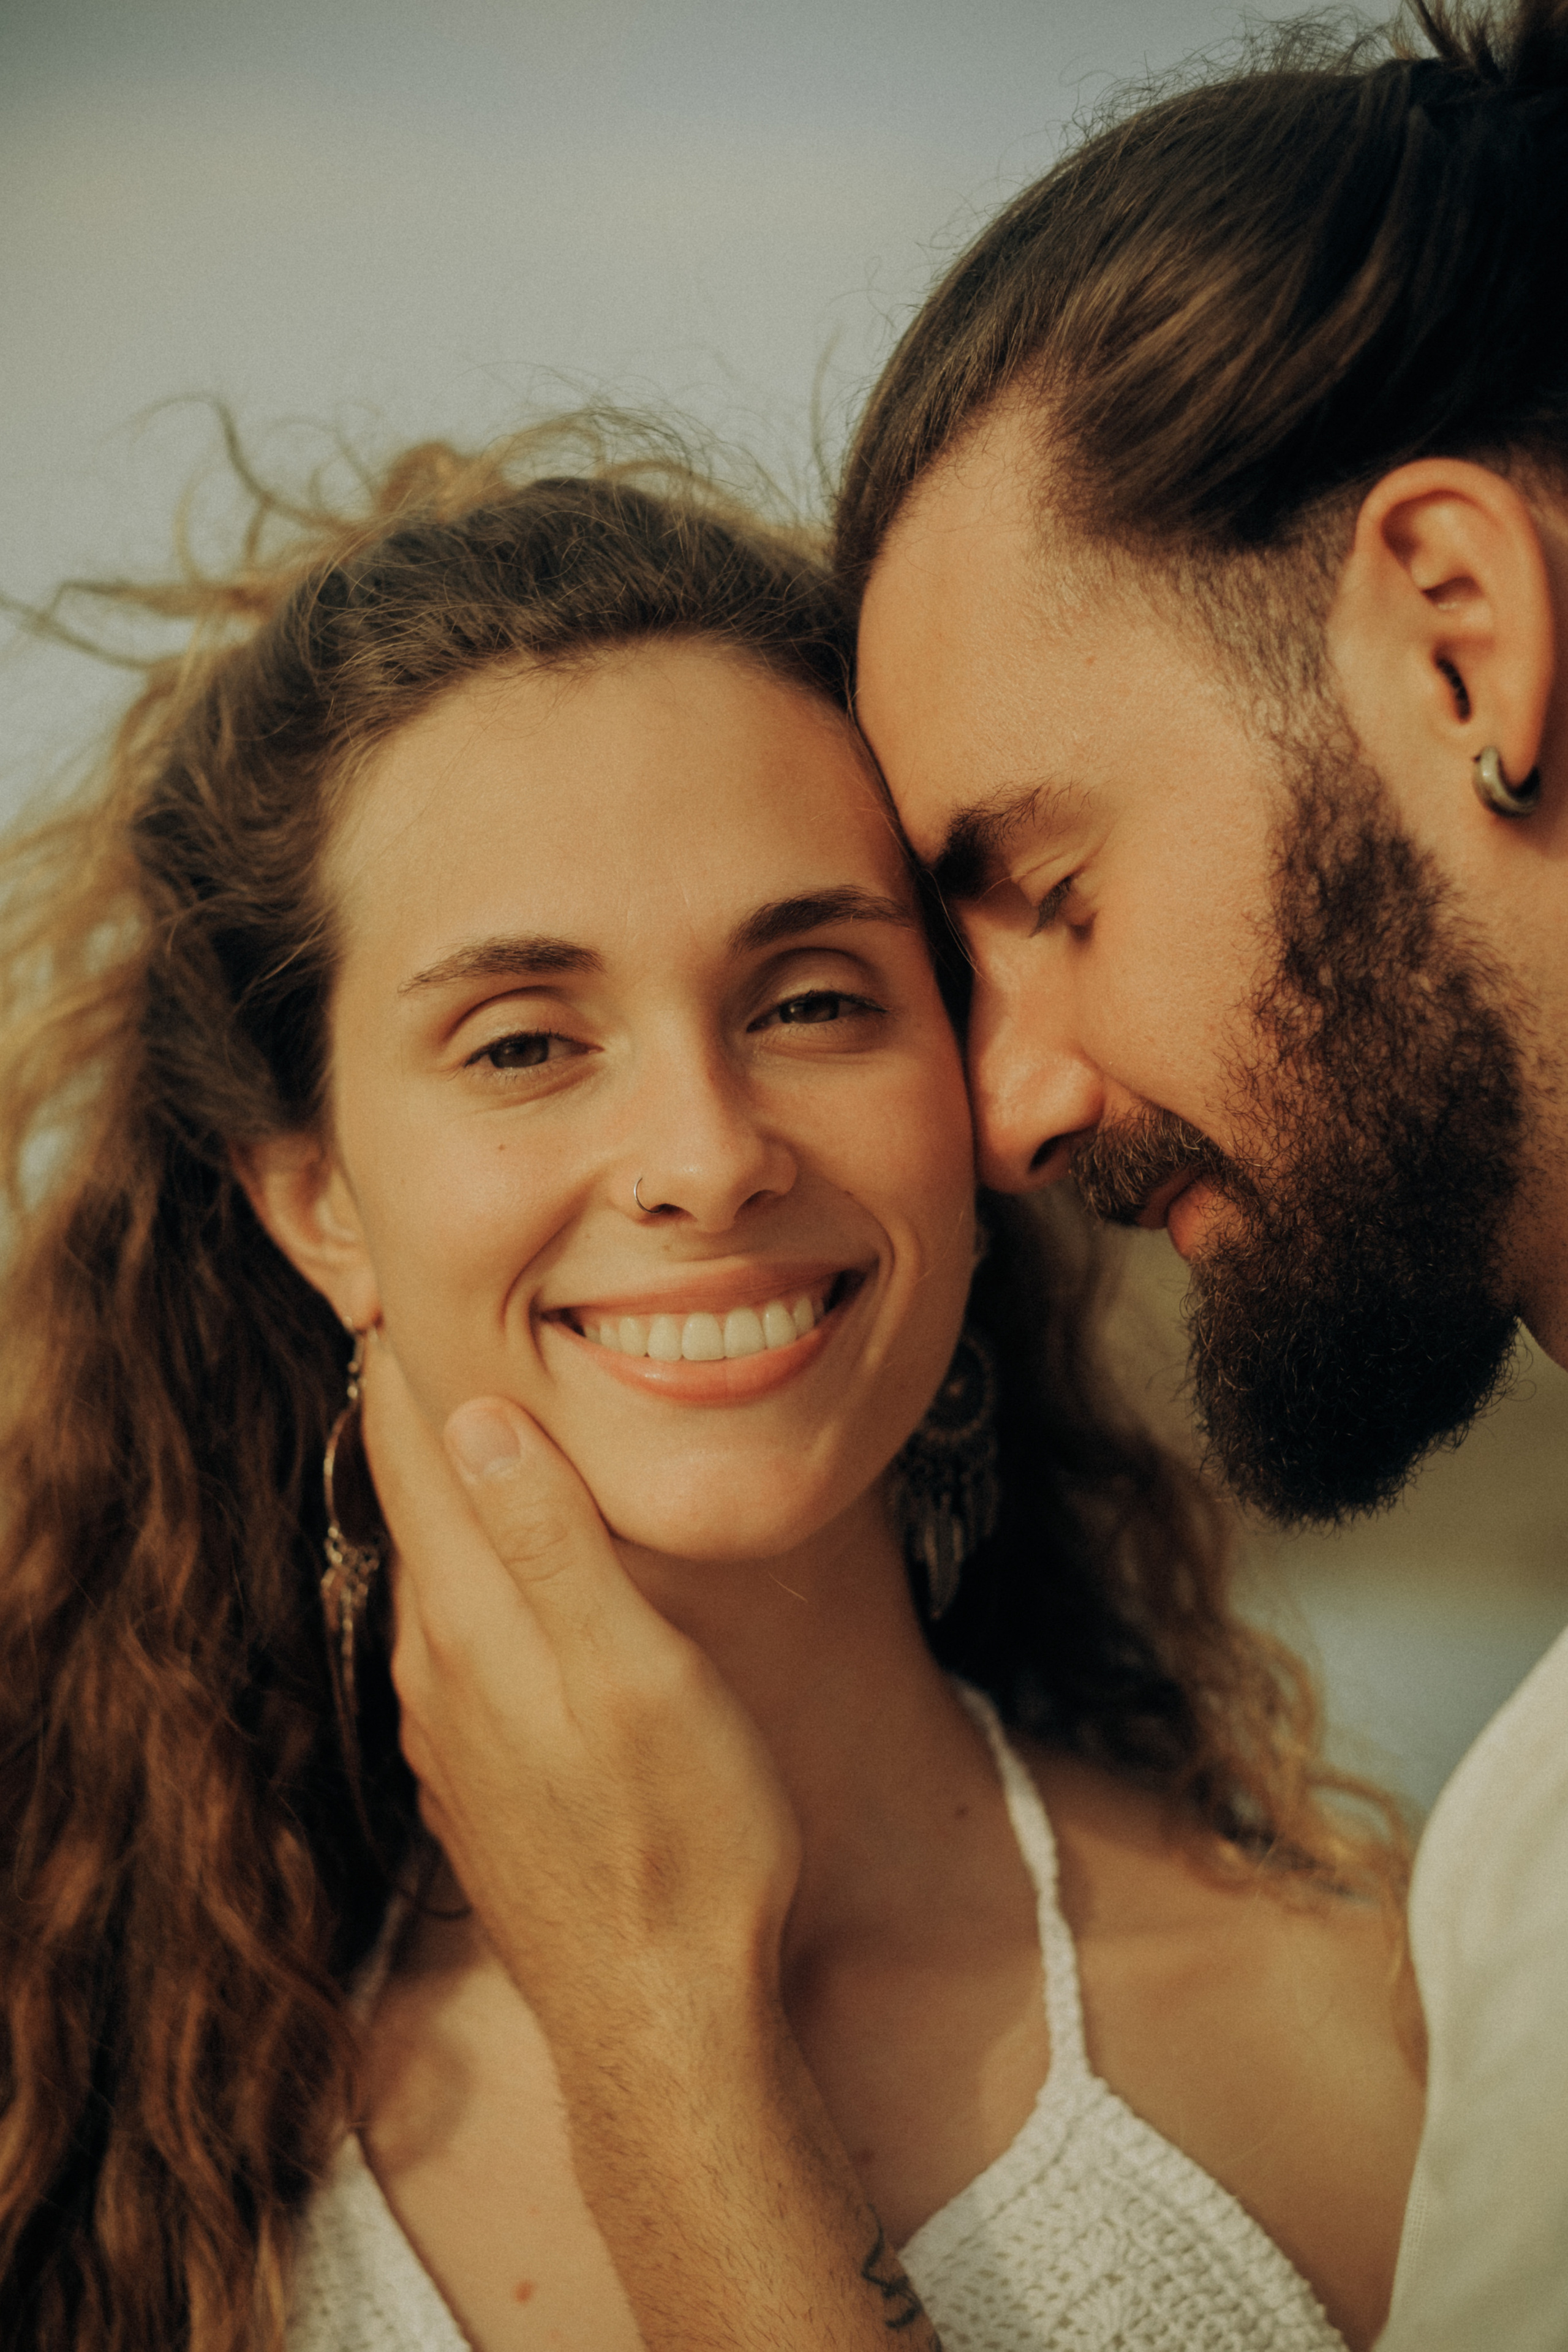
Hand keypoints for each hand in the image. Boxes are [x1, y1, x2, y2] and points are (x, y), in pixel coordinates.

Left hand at [357, 1335, 801, 2043]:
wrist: (662, 2016)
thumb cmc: (684, 1836)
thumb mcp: (638, 1674)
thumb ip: (555, 1545)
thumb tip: (481, 1418)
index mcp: (474, 1623)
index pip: (420, 1454)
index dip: (414, 1361)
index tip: (415, 1279)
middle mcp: (439, 1668)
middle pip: (418, 1504)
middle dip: (428, 1411)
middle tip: (445, 1322)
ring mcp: (452, 1730)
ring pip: (438, 1573)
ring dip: (455, 1494)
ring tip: (487, 1425)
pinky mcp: (480, 1775)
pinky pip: (461, 1639)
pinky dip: (478, 1574)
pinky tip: (519, 1575)